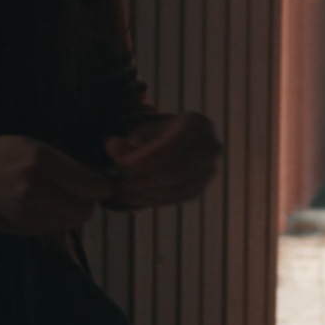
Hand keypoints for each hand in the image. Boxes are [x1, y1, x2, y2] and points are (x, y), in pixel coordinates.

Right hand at [0, 135, 117, 235]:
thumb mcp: (30, 145)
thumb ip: (62, 163)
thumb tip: (95, 178)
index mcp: (41, 160)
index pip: (91, 185)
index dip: (102, 186)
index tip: (102, 183)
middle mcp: (37, 189)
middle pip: (85, 209)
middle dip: (88, 201)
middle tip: (81, 192)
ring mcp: (28, 213)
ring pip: (71, 222)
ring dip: (71, 212)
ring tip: (60, 198)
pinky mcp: (21, 229)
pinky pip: (53, 228)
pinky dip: (55, 220)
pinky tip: (43, 207)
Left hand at [103, 113, 221, 210]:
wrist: (169, 143)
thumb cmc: (152, 134)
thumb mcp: (139, 131)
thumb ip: (127, 141)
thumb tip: (114, 147)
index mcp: (197, 124)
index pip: (173, 144)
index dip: (145, 157)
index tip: (119, 161)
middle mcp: (210, 147)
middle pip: (178, 169)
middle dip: (145, 178)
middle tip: (119, 180)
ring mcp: (208, 171)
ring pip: (178, 188)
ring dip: (146, 193)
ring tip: (121, 189)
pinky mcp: (199, 189)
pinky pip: (176, 199)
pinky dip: (152, 200)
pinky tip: (131, 198)